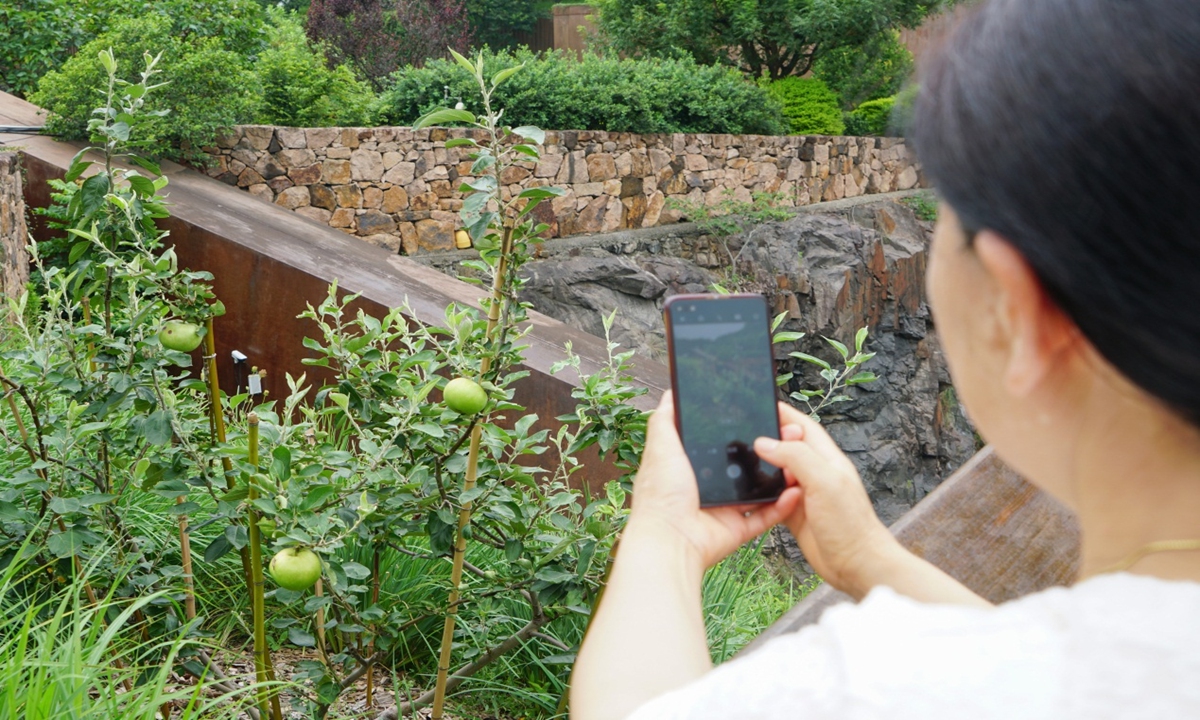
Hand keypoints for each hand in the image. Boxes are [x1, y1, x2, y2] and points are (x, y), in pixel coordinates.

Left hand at [626, 392, 801, 568]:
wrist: (670, 538)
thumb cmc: (660, 495)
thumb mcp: (660, 447)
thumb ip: (665, 420)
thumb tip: (672, 393)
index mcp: (690, 467)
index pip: (717, 444)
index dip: (734, 431)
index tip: (755, 415)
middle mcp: (708, 486)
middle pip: (742, 465)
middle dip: (763, 451)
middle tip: (784, 435)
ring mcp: (724, 508)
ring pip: (759, 489)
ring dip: (778, 476)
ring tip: (795, 458)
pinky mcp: (737, 527)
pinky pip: (766, 515)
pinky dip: (782, 505)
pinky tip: (795, 490)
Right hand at [753, 403, 899, 597]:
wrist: (857, 564)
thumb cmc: (850, 524)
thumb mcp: (824, 482)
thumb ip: (796, 457)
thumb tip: (765, 442)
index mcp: (827, 459)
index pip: (803, 427)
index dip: (784, 415)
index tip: (762, 405)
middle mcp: (816, 473)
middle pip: (788, 447)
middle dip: (769, 438)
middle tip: (743, 433)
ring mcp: (806, 494)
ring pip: (779, 472)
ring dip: (763, 466)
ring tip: (741, 459)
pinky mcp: (796, 514)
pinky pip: (774, 497)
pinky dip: (762, 493)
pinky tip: (749, 492)